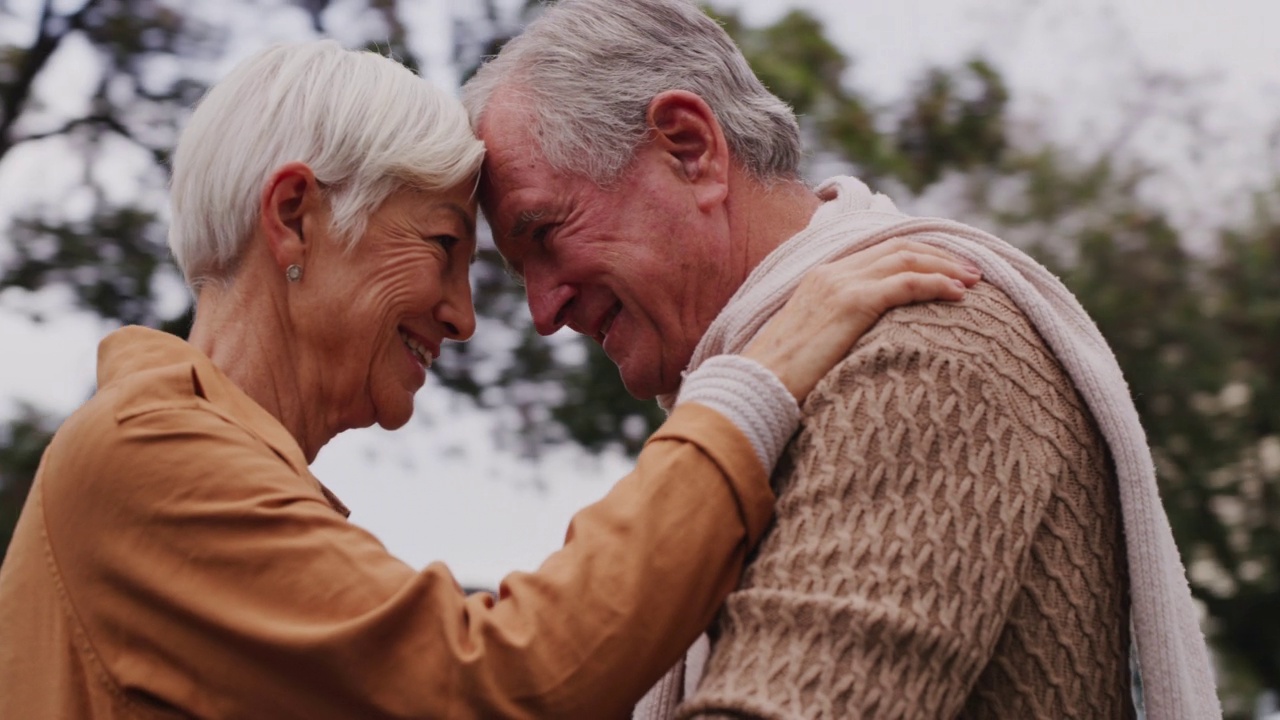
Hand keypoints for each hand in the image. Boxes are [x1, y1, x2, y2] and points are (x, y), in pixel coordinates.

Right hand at [742, 240, 980, 401]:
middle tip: (972, 271)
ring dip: (946, 267)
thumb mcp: (810, 341)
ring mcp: (841, 284)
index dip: (917, 255)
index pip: (879, 251)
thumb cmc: (782, 377)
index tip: (946, 267)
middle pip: (898, 247)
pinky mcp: (852, 303)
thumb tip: (860, 342)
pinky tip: (958, 295)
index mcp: (821, 277)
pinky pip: (907, 283)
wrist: (758, 385)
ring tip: (974, 281)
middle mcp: (832, 272)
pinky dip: (937, 284)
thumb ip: (835, 328)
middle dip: (939, 256)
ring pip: (907, 259)